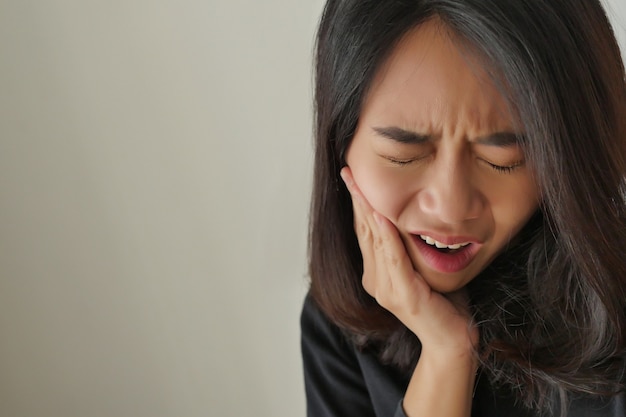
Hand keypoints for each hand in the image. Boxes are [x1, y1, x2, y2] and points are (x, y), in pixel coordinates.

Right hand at [340, 166, 477, 356]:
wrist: (453, 339)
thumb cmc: (444, 304)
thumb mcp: (423, 269)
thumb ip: (411, 249)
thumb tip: (411, 220)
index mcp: (377, 276)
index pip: (365, 233)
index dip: (358, 205)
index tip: (352, 179)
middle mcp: (375, 281)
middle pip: (364, 232)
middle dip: (356, 200)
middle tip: (348, 173)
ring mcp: (385, 289)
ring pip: (374, 240)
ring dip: (366, 209)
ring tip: (359, 185)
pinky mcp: (402, 294)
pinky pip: (392, 256)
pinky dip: (386, 234)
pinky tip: (380, 214)